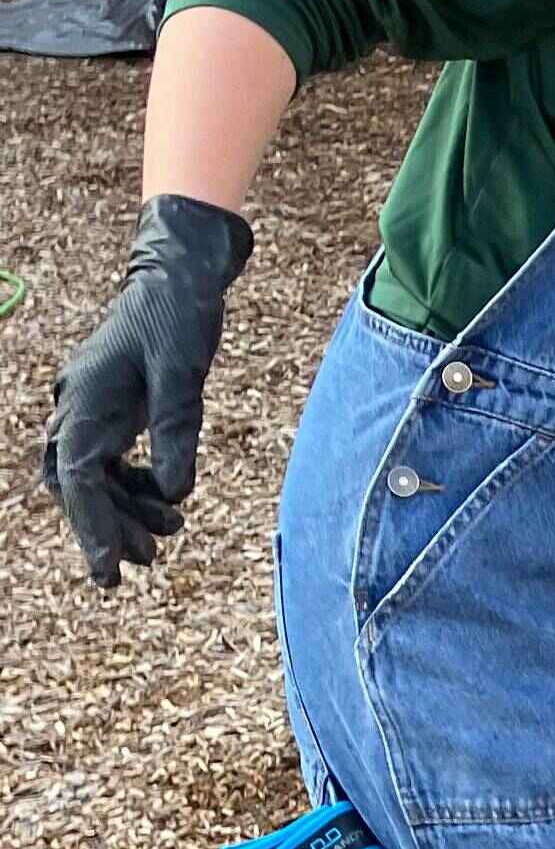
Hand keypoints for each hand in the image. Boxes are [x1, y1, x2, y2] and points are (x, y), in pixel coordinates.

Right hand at [42, 194, 250, 586]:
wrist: (176, 277)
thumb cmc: (178, 317)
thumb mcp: (183, 374)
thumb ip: (176, 430)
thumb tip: (173, 495)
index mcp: (86, 401)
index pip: (79, 479)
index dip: (93, 528)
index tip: (109, 571)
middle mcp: (76, 409)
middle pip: (77, 486)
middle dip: (107, 526)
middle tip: (146, 562)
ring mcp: (88, 409)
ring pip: (92, 478)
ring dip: (124, 510)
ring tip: (171, 533)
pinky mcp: (109, 410)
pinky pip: (109, 461)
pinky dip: (134, 485)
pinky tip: (165, 499)